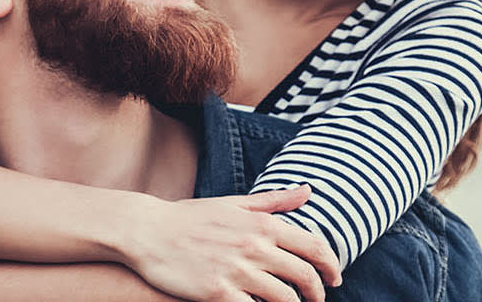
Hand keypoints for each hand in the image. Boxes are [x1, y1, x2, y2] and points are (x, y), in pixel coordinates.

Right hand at [118, 185, 340, 301]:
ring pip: (284, 298)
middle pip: (304, 276)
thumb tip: (308, 191)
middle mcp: (254, 246)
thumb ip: (274, 201)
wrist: (147, 231)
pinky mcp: (217, 293)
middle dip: (318, 292)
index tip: (334, 278)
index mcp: (262, 223)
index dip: (331, 266)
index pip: (314, 246)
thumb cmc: (190, 217)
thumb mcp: (234, 203)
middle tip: (317, 300)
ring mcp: (236, 270)